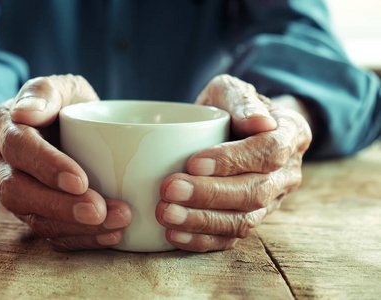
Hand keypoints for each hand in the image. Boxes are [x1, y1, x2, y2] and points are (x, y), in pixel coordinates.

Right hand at [0, 74, 131, 250]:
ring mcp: (16, 193)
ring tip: (117, 224)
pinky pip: (50, 233)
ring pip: (35, 219)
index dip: (47, 166)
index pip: (19, 148)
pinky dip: (81, 238)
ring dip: (76, 227)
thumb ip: (45, 91)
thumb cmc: (61, 105)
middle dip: (61, 206)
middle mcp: (3, 165)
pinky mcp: (34, 212)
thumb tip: (26, 111)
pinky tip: (111, 235)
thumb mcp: (59, 87)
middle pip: (20, 192)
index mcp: (6, 129)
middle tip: (99, 211)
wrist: (54, 127)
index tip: (80, 180)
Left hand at [156, 75, 311, 251]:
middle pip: (256, 192)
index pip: (270, 151)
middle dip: (210, 194)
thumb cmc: (231, 107)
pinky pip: (232, 238)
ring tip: (166, 213)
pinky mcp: (251, 218)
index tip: (194, 162)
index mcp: (290, 134)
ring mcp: (272, 201)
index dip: (233, 160)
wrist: (238, 130)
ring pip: (244, 220)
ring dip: (202, 220)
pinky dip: (202, 240)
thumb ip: (243, 100)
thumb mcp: (233, 90)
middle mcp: (286, 173)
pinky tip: (173, 234)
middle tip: (170, 189)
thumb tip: (260, 122)